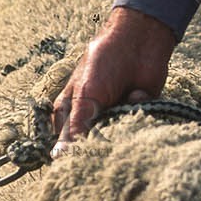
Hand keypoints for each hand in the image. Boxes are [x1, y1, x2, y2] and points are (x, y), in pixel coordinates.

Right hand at [51, 6, 175, 151]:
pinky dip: (138, 117)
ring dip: (120, 132)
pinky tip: (137, 96)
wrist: (139, 39)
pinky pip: (137, 131)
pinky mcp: (137, 116)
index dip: (72, 154)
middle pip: (92, 147)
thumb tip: (60, 157)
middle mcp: (91, 119)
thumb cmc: (103, 62)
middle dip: (100, 144)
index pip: (66, 145)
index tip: (81, 161)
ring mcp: (115, 119)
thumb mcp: (85, 95)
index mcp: (70, 114)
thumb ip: (75, 126)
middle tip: (106, 130)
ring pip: (115, 142)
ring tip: (121, 109)